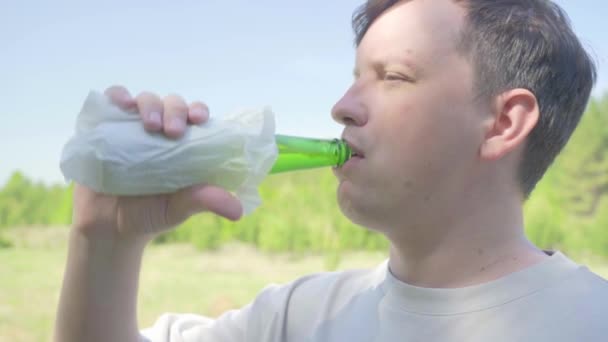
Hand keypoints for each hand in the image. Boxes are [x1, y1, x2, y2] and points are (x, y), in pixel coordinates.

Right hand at [71, 85, 242, 240]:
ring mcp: (134, 126)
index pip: (196, 116)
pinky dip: (116, 96)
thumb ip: (204, 201)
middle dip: (176, 110)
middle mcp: (161, 129)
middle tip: (173, 131)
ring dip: (150, 105)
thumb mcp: (179, 209)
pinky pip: (112, 101)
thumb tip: (238, 211)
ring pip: (146, 99)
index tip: (199, 119)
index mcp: (184, 144)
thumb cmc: (152, 213)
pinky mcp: (107, 127)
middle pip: (173, 104)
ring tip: (151, 126)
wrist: (110, 226)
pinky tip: (122, 104)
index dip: (199, 111)